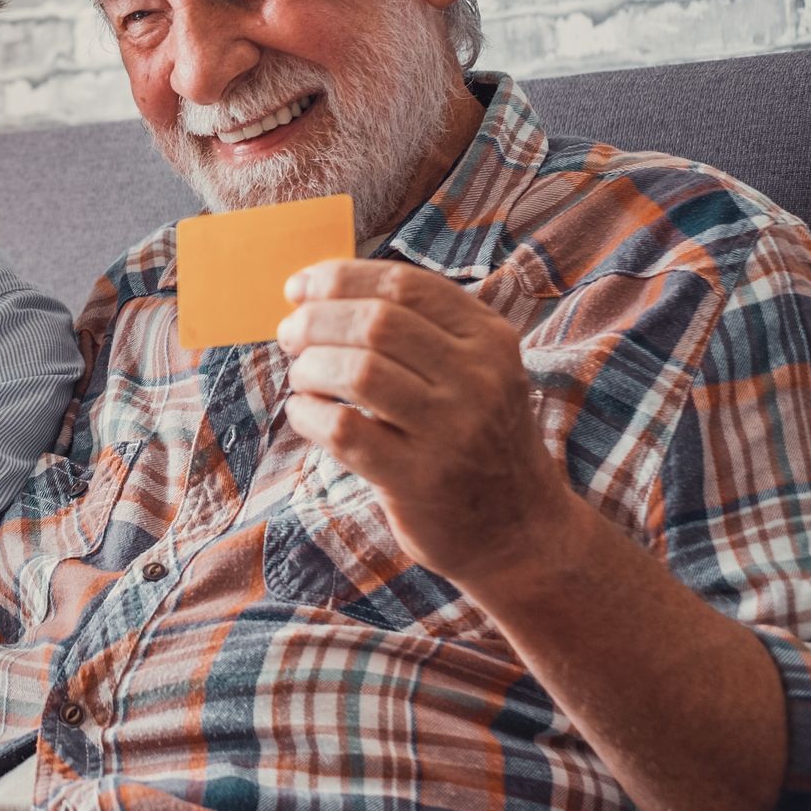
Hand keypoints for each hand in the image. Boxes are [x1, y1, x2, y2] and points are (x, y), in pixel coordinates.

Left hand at [276, 259, 574, 586]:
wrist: (520, 532)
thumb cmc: (474, 437)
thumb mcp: (472, 370)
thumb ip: (412, 328)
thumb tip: (314, 292)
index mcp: (489, 338)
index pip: (403, 285)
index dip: (339, 278)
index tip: (298, 288)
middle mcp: (479, 379)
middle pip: (376, 322)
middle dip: (315, 321)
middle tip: (289, 335)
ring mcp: (453, 431)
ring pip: (358, 371)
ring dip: (309, 368)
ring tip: (302, 378)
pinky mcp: (420, 480)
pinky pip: (344, 429)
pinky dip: (308, 414)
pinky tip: (305, 413)